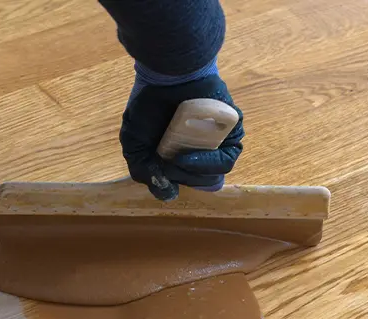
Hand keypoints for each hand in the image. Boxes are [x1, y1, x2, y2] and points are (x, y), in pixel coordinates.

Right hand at [120, 73, 243, 200]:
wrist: (167, 74)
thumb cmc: (148, 106)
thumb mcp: (135, 145)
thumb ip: (145, 173)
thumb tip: (168, 195)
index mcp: (179, 152)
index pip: (182, 180)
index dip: (172, 182)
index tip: (160, 175)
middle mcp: (200, 148)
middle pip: (198, 180)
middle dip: (180, 178)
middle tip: (166, 165)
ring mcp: (217, 142)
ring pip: (213, 174)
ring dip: (193, 174)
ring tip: (178, 161)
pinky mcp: (232, 132)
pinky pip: (226, 158)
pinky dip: (208, 164)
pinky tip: (189, 159)